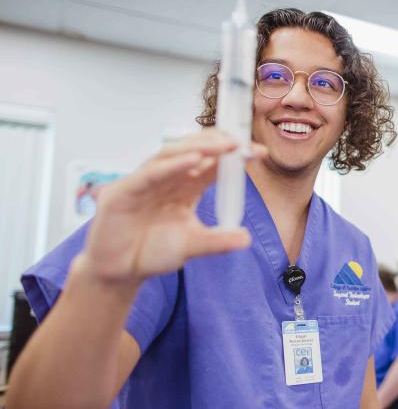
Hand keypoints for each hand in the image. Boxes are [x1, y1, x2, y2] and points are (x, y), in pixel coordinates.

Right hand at [80, 129, 265, 285]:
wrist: (119, 272)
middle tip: (243, 144)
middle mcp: (167, 178)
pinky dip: (173, 165)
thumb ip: (217, 241)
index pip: (212, 165)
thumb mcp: (191, 245)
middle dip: (219, 144)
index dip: (234, 156)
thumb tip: (245, 238)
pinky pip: (151, 173)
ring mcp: (146, 181)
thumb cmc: (151, 251)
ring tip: (224, 145)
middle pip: (194, 150)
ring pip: (173, 154)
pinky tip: (193, 160)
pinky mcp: (125, 190)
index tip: (259, 153)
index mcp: (184, 186)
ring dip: (199, 147)